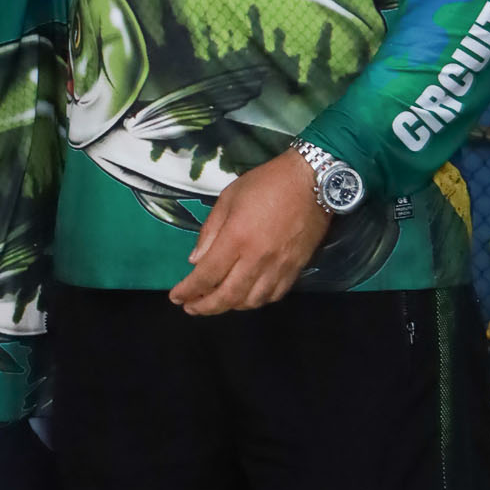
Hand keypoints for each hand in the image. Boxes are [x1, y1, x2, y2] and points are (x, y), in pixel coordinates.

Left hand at [168, 149, 330, 315]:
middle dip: (205, 307)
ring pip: (251, 301)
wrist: (312, 180)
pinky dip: (256, 301)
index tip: (176, 297)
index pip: (207, 275)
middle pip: (227, 296)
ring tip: (216, 302)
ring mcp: (279, 267)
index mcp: (236, 238)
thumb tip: (195, 261)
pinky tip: (246, 297)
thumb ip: (210, 232)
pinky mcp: (295, 269)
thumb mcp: (228, 198)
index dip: (188, 290)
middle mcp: (257, 259)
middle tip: (191, 308)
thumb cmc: (266, 183)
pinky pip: (273, 296)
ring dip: (230, 307)